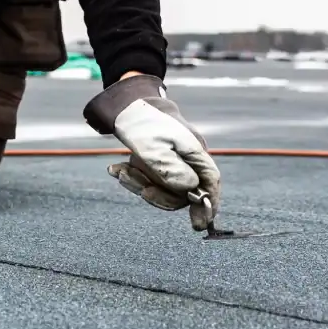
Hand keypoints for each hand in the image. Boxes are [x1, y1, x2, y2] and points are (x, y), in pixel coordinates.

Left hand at [83, 74, 221, 230]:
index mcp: (194, 152)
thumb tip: (191, 191)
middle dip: (159, 193)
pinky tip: (117, 168)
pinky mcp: (158, 161)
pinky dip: (134, 176)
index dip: (208, 204)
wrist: (125, 104)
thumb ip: (170, 170)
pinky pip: (150, 178)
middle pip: (184, 190)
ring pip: (164, 186)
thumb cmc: (141, 123)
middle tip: (140, 188)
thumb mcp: (151, 148)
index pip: (210, 182)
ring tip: (120, 171)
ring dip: (141, 184)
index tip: (199, 224)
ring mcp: (173, 159)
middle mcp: (187, 158)